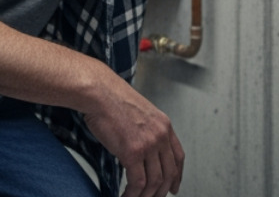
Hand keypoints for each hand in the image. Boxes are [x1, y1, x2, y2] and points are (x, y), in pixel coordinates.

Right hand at [81, 72, 183, 196]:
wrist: (99, 93)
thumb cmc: (112, 99)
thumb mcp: (139, 112)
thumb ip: (146, 130)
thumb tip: (142, 150)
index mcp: (164, 125)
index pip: (178, 157)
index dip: (177, 176)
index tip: (174, 187)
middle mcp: (160, 135)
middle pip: (168, 173)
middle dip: (161, 191)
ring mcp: (148, 144)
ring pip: (154, 182)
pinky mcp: (133, 152)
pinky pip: (137, 183)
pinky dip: (132, 195)